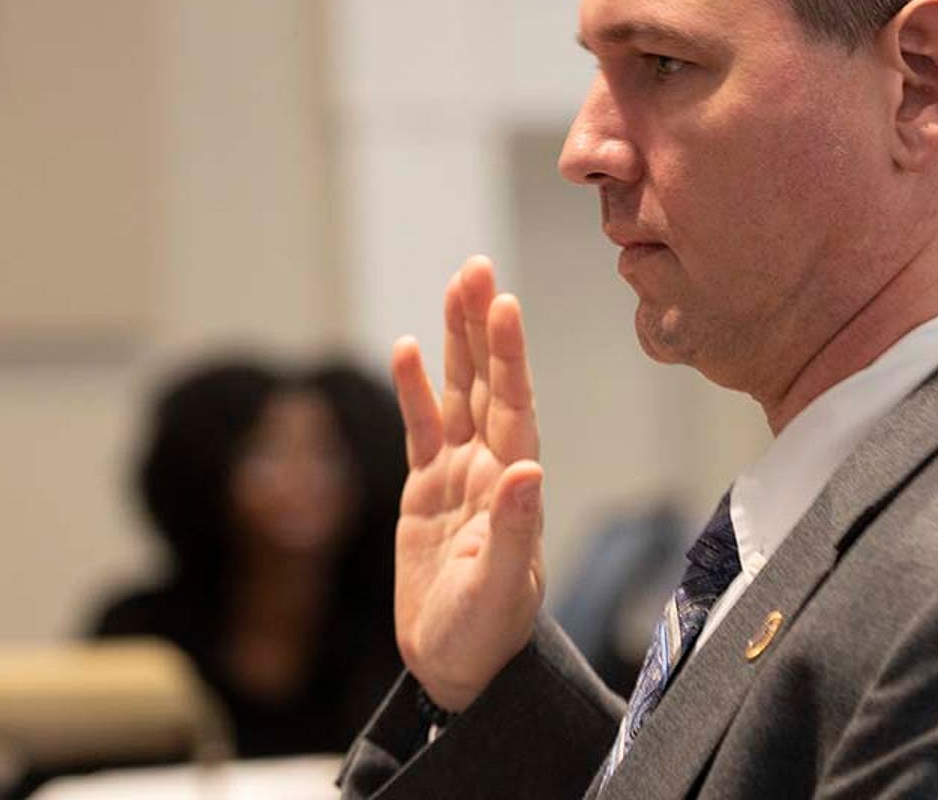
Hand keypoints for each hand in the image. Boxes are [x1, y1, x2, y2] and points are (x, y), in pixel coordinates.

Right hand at [390, 255, 545, 711]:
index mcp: (514, 490)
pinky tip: (410, 350)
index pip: (513, 408)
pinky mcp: (428, 490)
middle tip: (476, 269)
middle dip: (482, 329)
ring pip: (458, 395)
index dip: (508, 357)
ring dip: (457, 344)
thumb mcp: (498, 591)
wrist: (459, 667)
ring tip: (455, 286)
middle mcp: (492, 471)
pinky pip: (422, 429)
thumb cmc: (485, 636)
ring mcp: (459, 477)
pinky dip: (416, 390)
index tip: (504, 307)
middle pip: (488, 385)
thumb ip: (513, 532)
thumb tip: (527, 472)